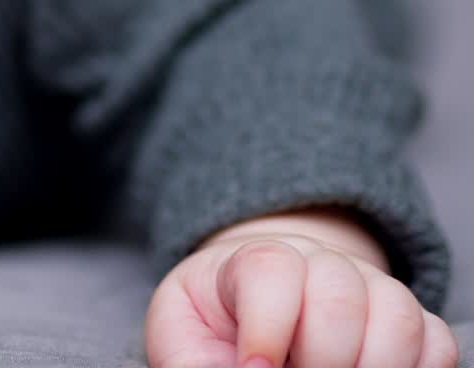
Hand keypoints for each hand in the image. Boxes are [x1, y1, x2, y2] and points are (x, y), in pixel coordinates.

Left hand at [144, 219, 459, 367]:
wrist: (252, 309)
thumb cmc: (215, 328)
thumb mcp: (182, 336)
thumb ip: (191, 359)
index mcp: (252, 260)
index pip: (271, 268)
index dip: (267, 326)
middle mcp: (317, 263)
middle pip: (338, 292)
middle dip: (320, 356)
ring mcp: (368, 288)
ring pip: (396, 312)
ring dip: (371, 366)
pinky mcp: (408, 322)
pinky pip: (435, 341)